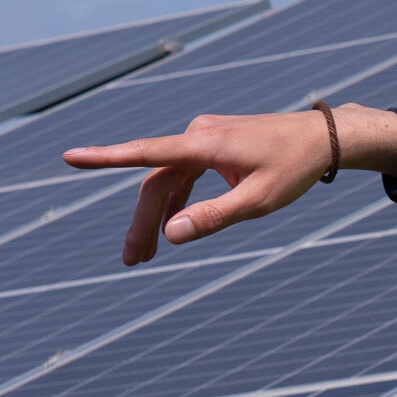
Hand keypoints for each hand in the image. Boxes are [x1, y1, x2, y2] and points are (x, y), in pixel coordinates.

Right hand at [64, 106, 396, 264]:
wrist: (325, 137)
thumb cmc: (295, 167)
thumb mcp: (258, 200)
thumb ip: (214, 217)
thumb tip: (171, 234)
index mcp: (205, 144)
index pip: (147, 154)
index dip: (106, 158)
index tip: (71, 157)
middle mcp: (198, 135)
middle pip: (157, 182)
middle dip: (143, 222)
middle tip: (131, 261)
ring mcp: (205, 137)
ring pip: (169, 179)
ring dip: (157, 215)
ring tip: (144, 255)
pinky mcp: (214, 144)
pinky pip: (185, 173)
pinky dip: (177, 199)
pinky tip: (172, 225)